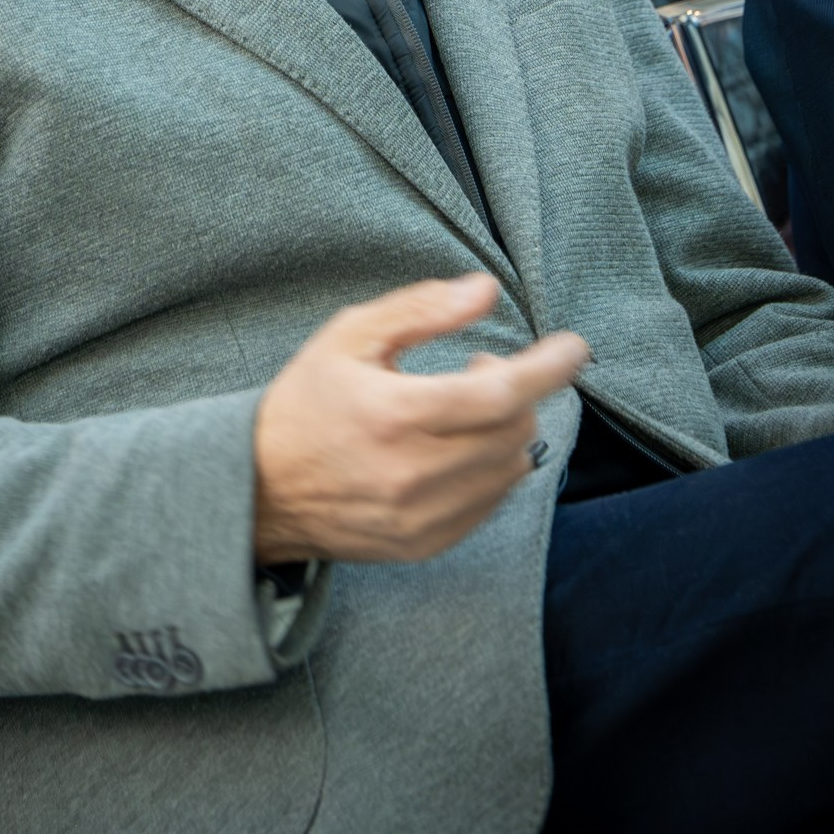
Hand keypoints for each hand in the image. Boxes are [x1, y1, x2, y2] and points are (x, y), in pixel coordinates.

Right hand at [253, 275, 589, 564]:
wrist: (259, 488)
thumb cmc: (305, 403)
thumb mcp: (348, 336)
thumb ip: (419, 309)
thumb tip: (485, 290)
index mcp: (395, 414)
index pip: (499, 393)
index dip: (548, 368)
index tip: (575, 347)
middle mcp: (415, 473)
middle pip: (513, 429)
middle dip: (515, 390)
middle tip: (479, 367)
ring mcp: (423, 517)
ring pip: (510, 468)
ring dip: (505, 430)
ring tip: (463, 408)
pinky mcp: (426, 543)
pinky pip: (491, 503)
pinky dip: (491, 468)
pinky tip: (456, 448)